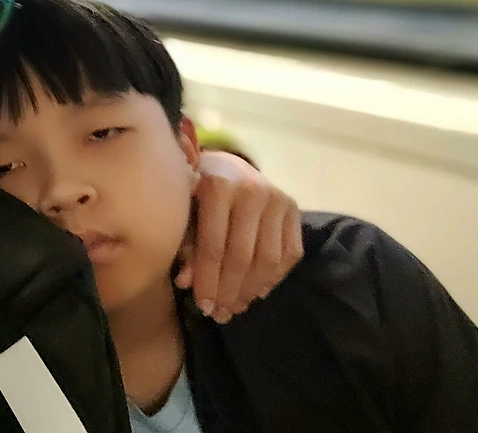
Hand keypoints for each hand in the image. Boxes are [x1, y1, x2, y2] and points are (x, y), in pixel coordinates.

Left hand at [175, 152, 302, 323]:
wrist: (226, 164)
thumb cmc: (195, 189)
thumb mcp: (183, 210)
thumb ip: (185, 244)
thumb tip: (187, 283)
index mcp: (218, 185)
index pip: (213, 245)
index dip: (207, 280)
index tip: (203, 305)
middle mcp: (252, 189)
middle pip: (242, 256)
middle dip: (229, 291)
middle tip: (219, 314)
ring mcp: (278, 197)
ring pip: (268, 259)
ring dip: (251, 290)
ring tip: (235, 308)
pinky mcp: (295, 207)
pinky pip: (290, 253)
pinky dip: (274, 277)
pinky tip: (256, 292)